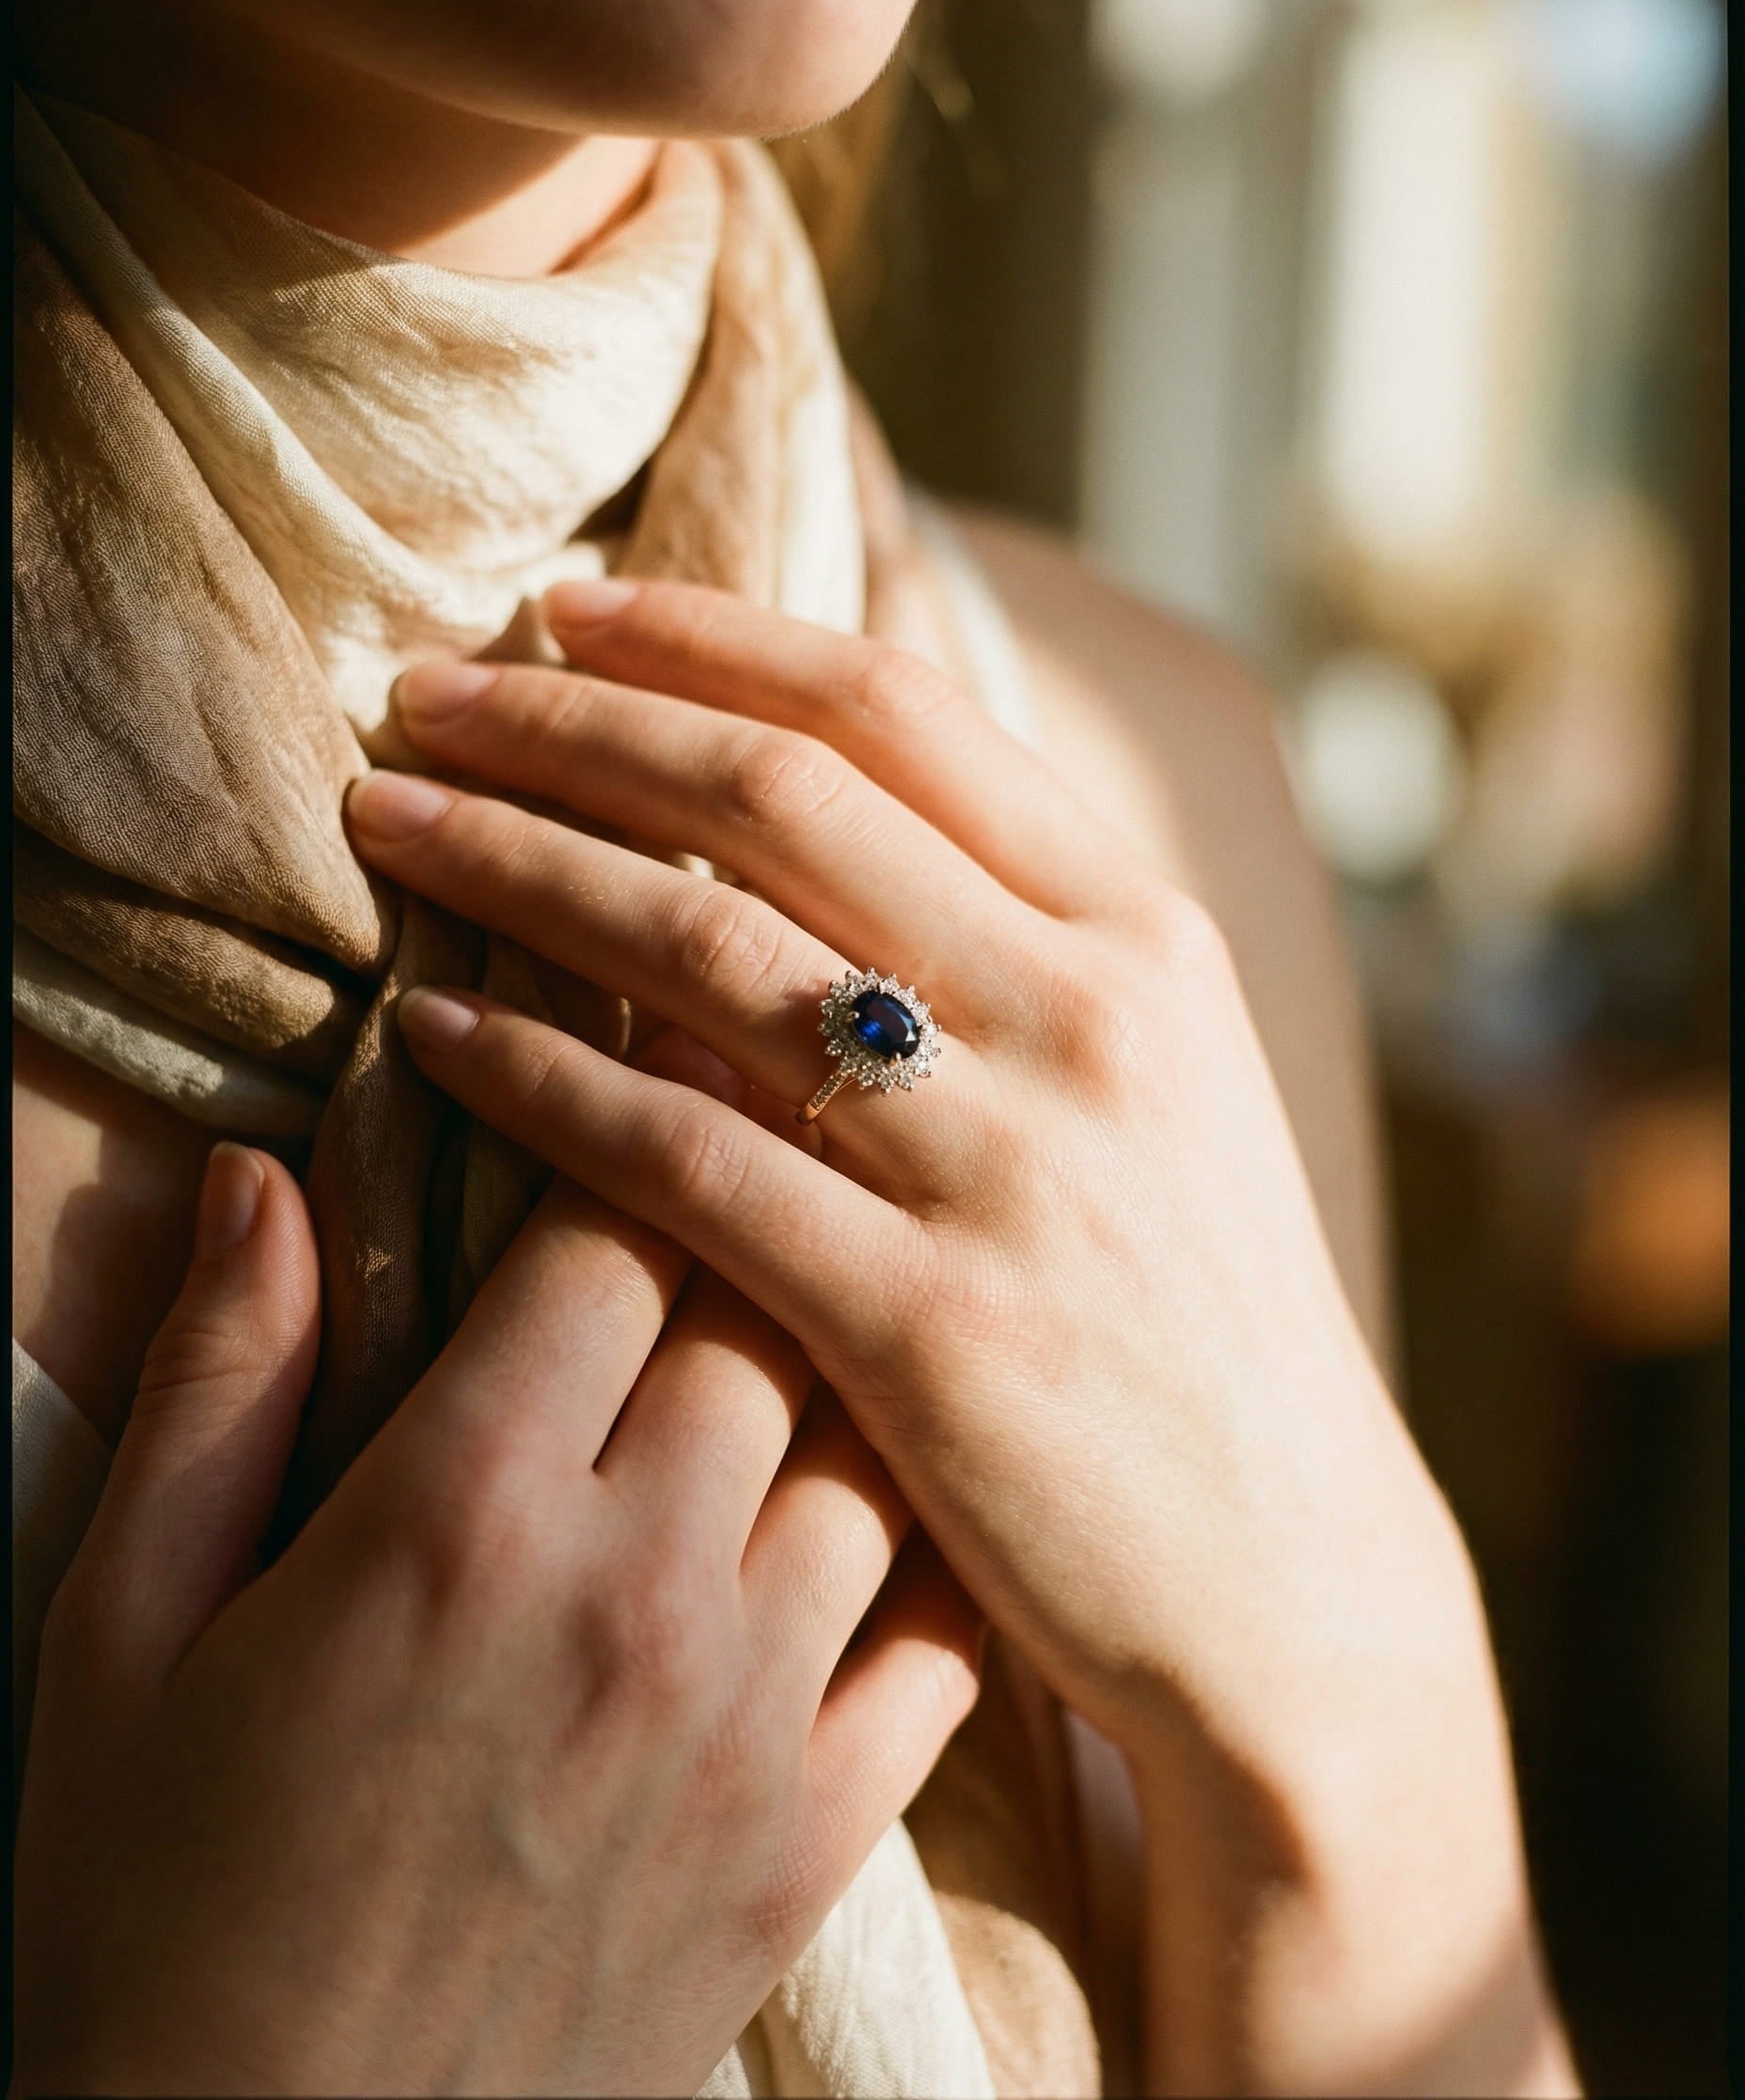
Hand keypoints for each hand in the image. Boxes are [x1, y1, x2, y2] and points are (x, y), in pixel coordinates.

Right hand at [15, 1132, 978, 2097]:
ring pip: (874, 1445)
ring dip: (854, 1356)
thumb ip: (218, 1381)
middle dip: (760, 1203)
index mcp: (460, 1514)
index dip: (644, 1113)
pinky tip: (907, 1491)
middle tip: (771, 1131)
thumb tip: (260, 1179)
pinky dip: (935, 1542)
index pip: (616, 1232)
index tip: (661, 1050)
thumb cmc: (158, 1906)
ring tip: (838, 1294)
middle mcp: (640, 1592)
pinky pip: (940, 1634)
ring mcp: (752, 1721)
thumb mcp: (122, 1631)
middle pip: (768, 1307)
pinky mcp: (813, 1841)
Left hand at [343, 577, 1575, 2094]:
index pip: (893, 708)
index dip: (704, 635)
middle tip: (418, 689)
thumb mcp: (1168, 1079)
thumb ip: (1023, 925)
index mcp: (1144, 932)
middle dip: (568, 720)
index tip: (561, 608)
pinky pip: (679, 1160)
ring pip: (706, 952)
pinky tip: (426, 1033)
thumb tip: (833, 780)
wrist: (1292, 1574)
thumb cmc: (1197, 1315)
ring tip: (384, 819)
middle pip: (775, 795)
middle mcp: (1085, 1017)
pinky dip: (534, 1079)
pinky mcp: (931, 1331)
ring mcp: (1012, 1171)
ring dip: (515, 862)